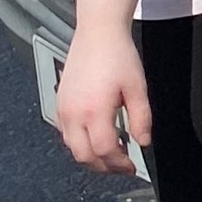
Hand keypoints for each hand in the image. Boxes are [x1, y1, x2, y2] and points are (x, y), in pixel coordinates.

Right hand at [54, 30, 152, 175]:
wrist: (98, 34)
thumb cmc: (118, 55)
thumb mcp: (137, 87)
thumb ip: (141, 118)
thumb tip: (143, 142)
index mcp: (94, 110)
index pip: (105, 150)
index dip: (120, 164)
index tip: (132, 167)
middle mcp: (73, 113)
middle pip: (84, 155)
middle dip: (104, 166)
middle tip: (121, 167)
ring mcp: (62, 109)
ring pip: (72, 147)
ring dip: (91, 156)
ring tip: (111, 155)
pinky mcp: (58, 104)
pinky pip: (65, 134)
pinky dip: (79, 143)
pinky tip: (95, 138)